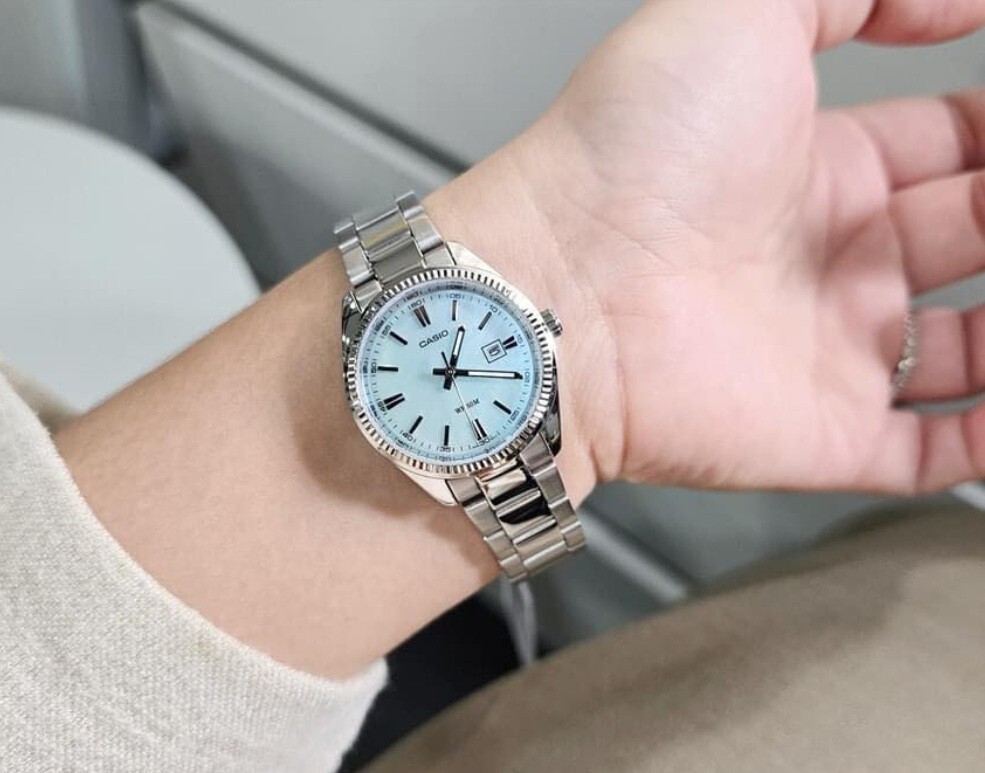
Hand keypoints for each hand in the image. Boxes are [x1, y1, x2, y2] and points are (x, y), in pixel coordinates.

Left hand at [433, 0, 984, 495]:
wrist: (559, 293)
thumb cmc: (623, 157)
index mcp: (814, 165)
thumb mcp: (737, 13)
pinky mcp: (826, 436)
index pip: (950, 141)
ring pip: (977, 344)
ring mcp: (830, 351)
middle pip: (975, 234)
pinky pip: (940, 448)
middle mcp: (826, 259)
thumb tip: (956, 0)